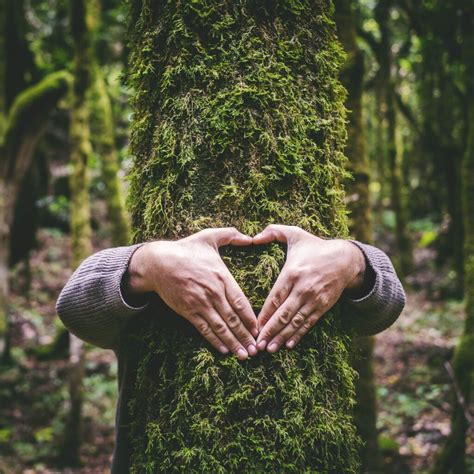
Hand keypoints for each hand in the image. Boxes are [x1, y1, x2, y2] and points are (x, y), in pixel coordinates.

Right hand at [125, 228, 257, 359]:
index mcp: (221, 276)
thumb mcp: (209, 237)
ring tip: (244, 355)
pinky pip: (204, 329)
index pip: (241, 302)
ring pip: (221, 327)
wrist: (158, 262)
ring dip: (234, 342)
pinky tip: (224, 350)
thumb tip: (251, 237)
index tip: (260, 329)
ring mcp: (200, 303)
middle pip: (233, 319)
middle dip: (246, 336)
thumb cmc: (186, 249)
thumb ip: (231, 235)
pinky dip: (215, 340)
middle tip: (257, 349)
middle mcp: (213, 293)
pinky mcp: (188, 311)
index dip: (251, 318)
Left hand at [253, 225, 366, 352]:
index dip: (264, 315)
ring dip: (281, 337)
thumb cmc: (315, 247)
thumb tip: (252, 237)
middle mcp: (302, 289)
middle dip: (269, 331)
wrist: (346, 259)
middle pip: (283, 314)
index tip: (253, 327)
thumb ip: (273, 232)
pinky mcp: (323, 306)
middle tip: (257, 346)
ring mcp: (314, 299)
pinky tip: (288, 345)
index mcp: (292, 273)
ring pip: (295, 322)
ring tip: (269, 349)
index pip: (274, 298)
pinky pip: (308, 323)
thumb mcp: (295, 234)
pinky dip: (298, 335)